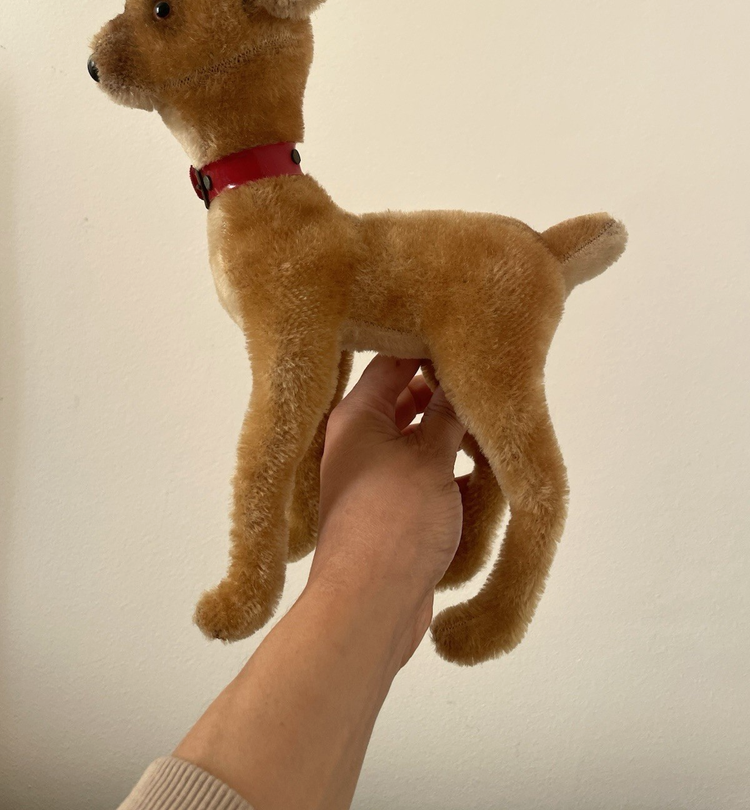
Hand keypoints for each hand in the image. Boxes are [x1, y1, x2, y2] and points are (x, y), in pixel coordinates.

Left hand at [309, 356, 465, 663]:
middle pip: (410, 403)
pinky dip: (452, 475)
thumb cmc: (392, 522)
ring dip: (456, 440)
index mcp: (356, 416)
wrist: (369, 605)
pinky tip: (486, 478)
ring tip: (494, 433)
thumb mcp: (430, 457)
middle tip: (492, 389)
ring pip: (423, 443)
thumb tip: (461, 377)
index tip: (472, 341)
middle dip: (450, 399)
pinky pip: (426, 479)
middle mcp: (360, 441)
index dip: (431, 348)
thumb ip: (449, 413)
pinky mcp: (392, 511)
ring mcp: (375, 478)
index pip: (393, 361)